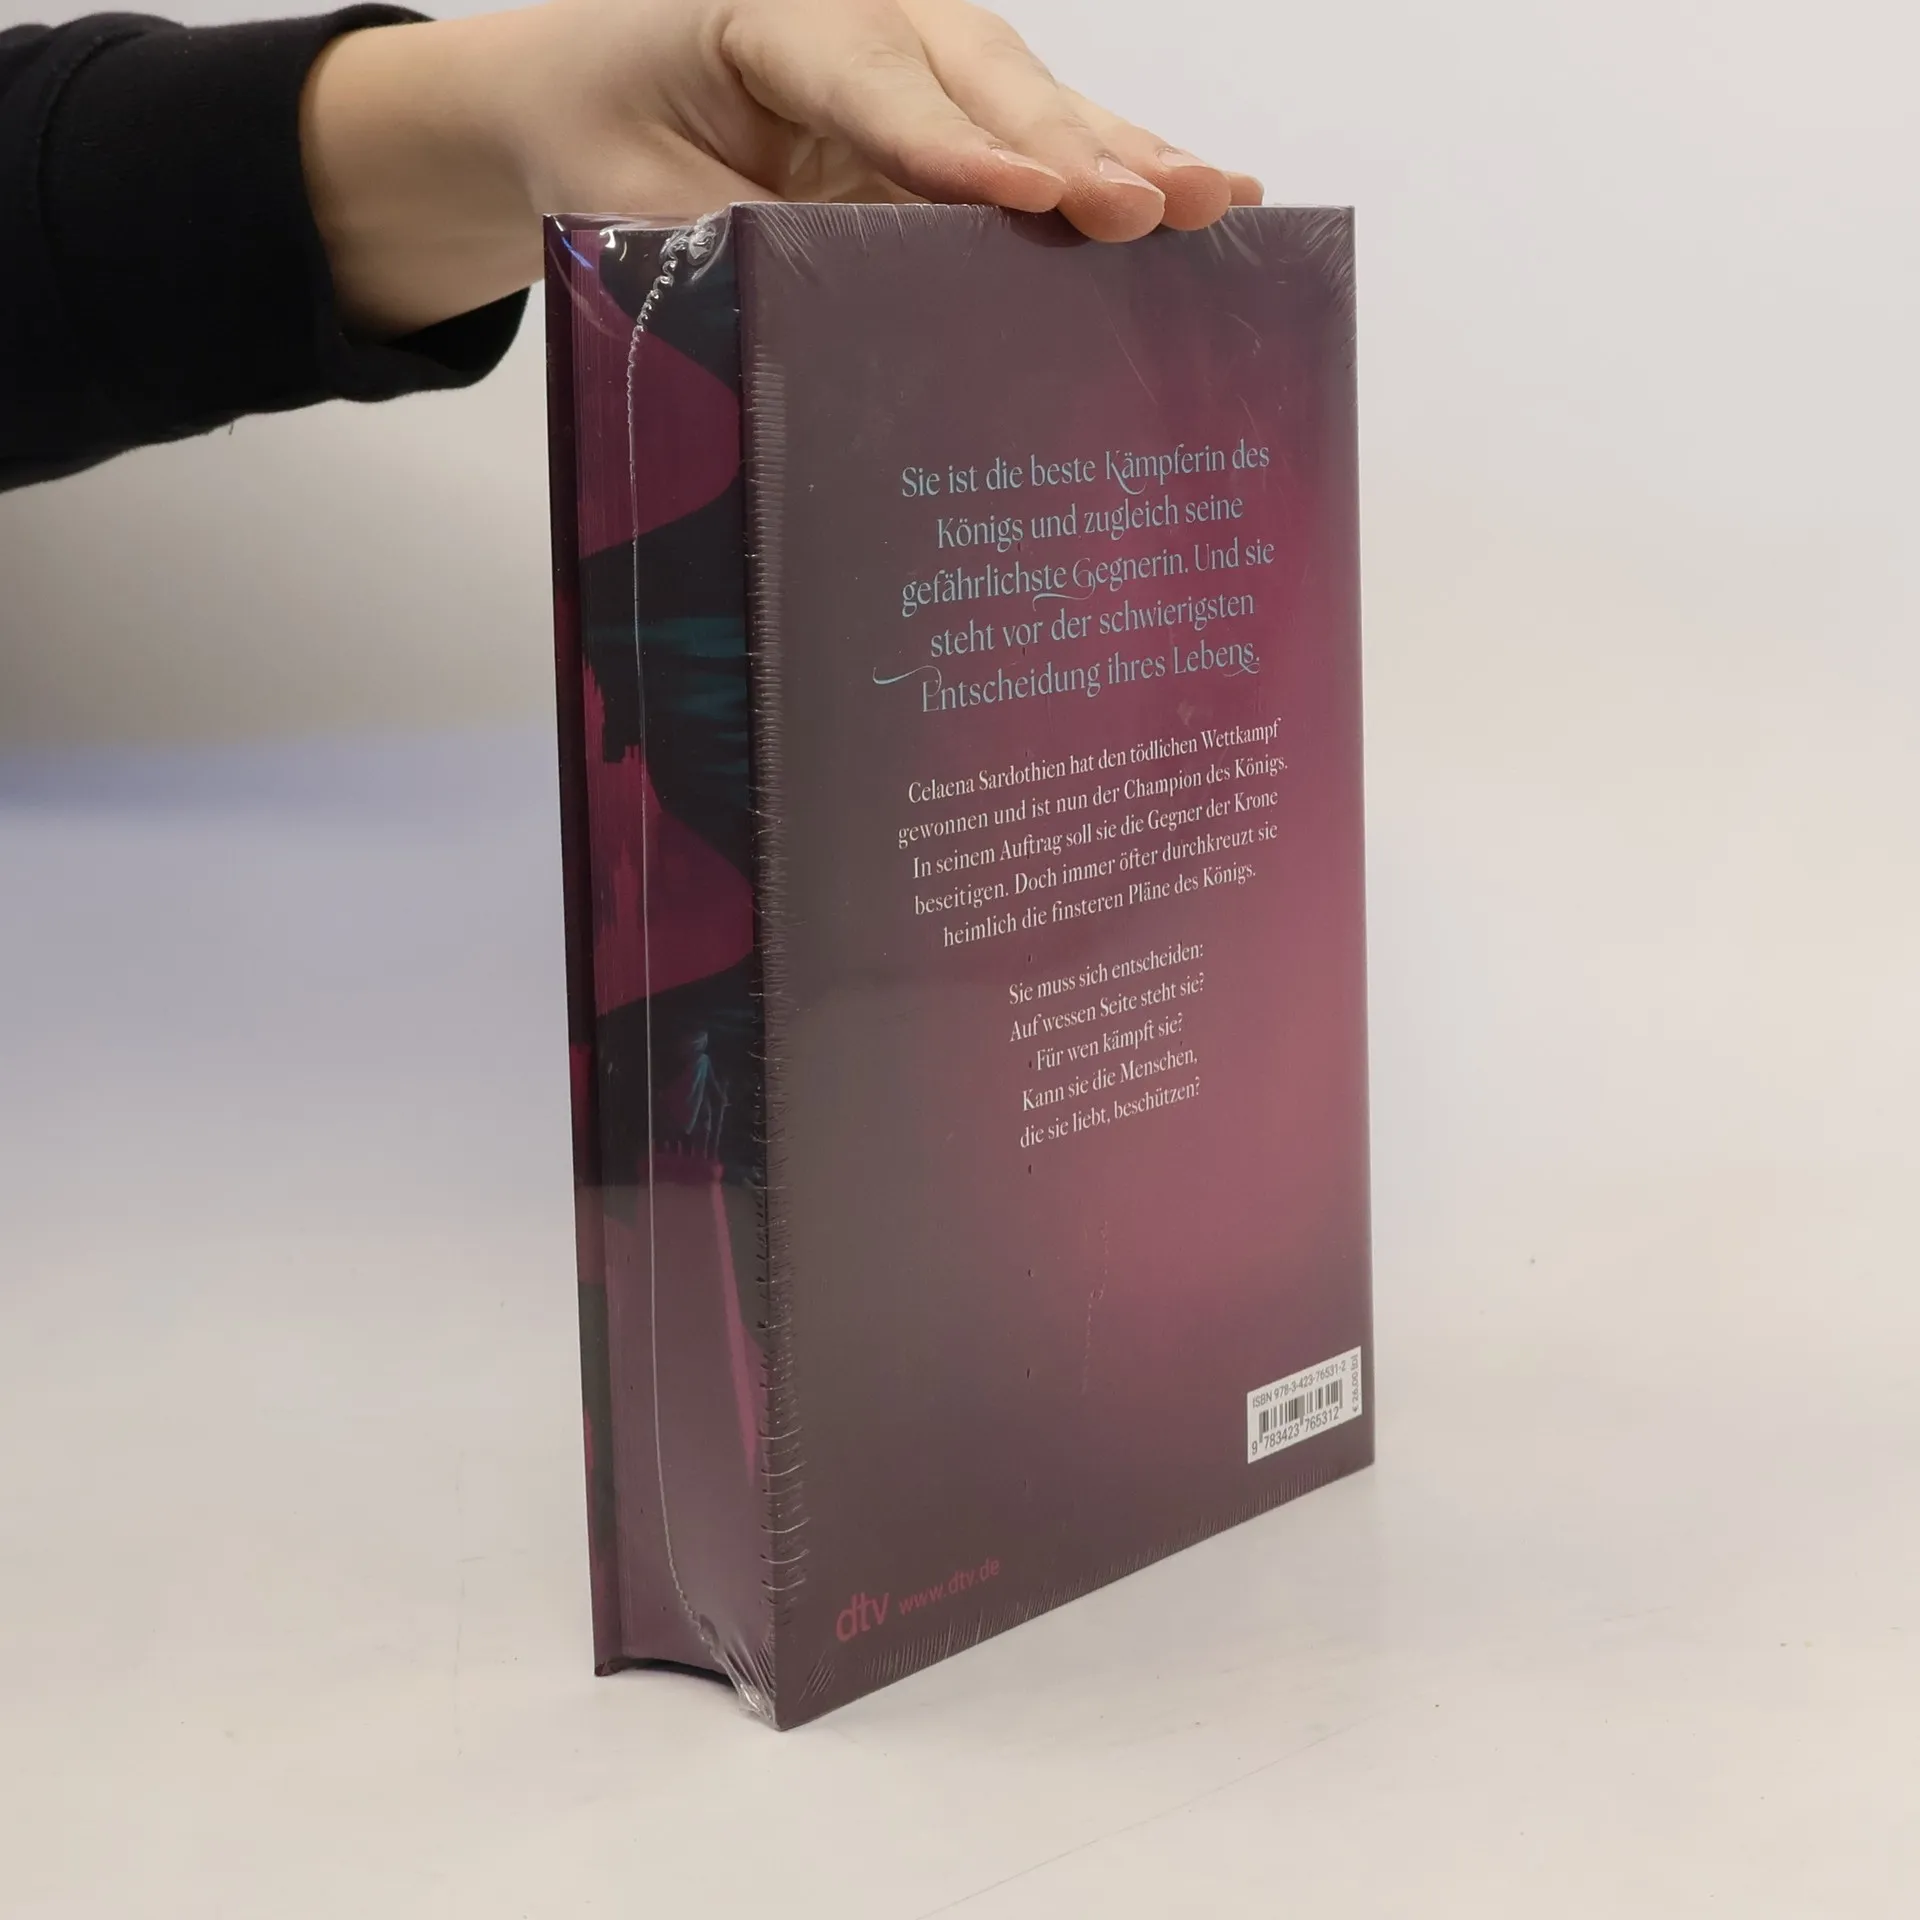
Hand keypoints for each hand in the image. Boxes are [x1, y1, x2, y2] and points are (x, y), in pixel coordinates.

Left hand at [302, 0, 1260, 336]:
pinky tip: (1204, 197)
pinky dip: (1115, 166)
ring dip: (1123, 154)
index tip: (1020, 190)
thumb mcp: (621, 206)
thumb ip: (708, 244)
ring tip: (1212, 205)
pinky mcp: (947, 115)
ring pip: (1032, 98)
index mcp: (764, 21)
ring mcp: (915, 61)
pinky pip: (1038, 136)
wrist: (583, 95)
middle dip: (1071, 148)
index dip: (949, 145)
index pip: (872, 86)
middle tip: (1152, 209)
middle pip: (982, 79)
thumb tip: (810, 313)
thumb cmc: (600, 139)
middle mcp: (860, 20)